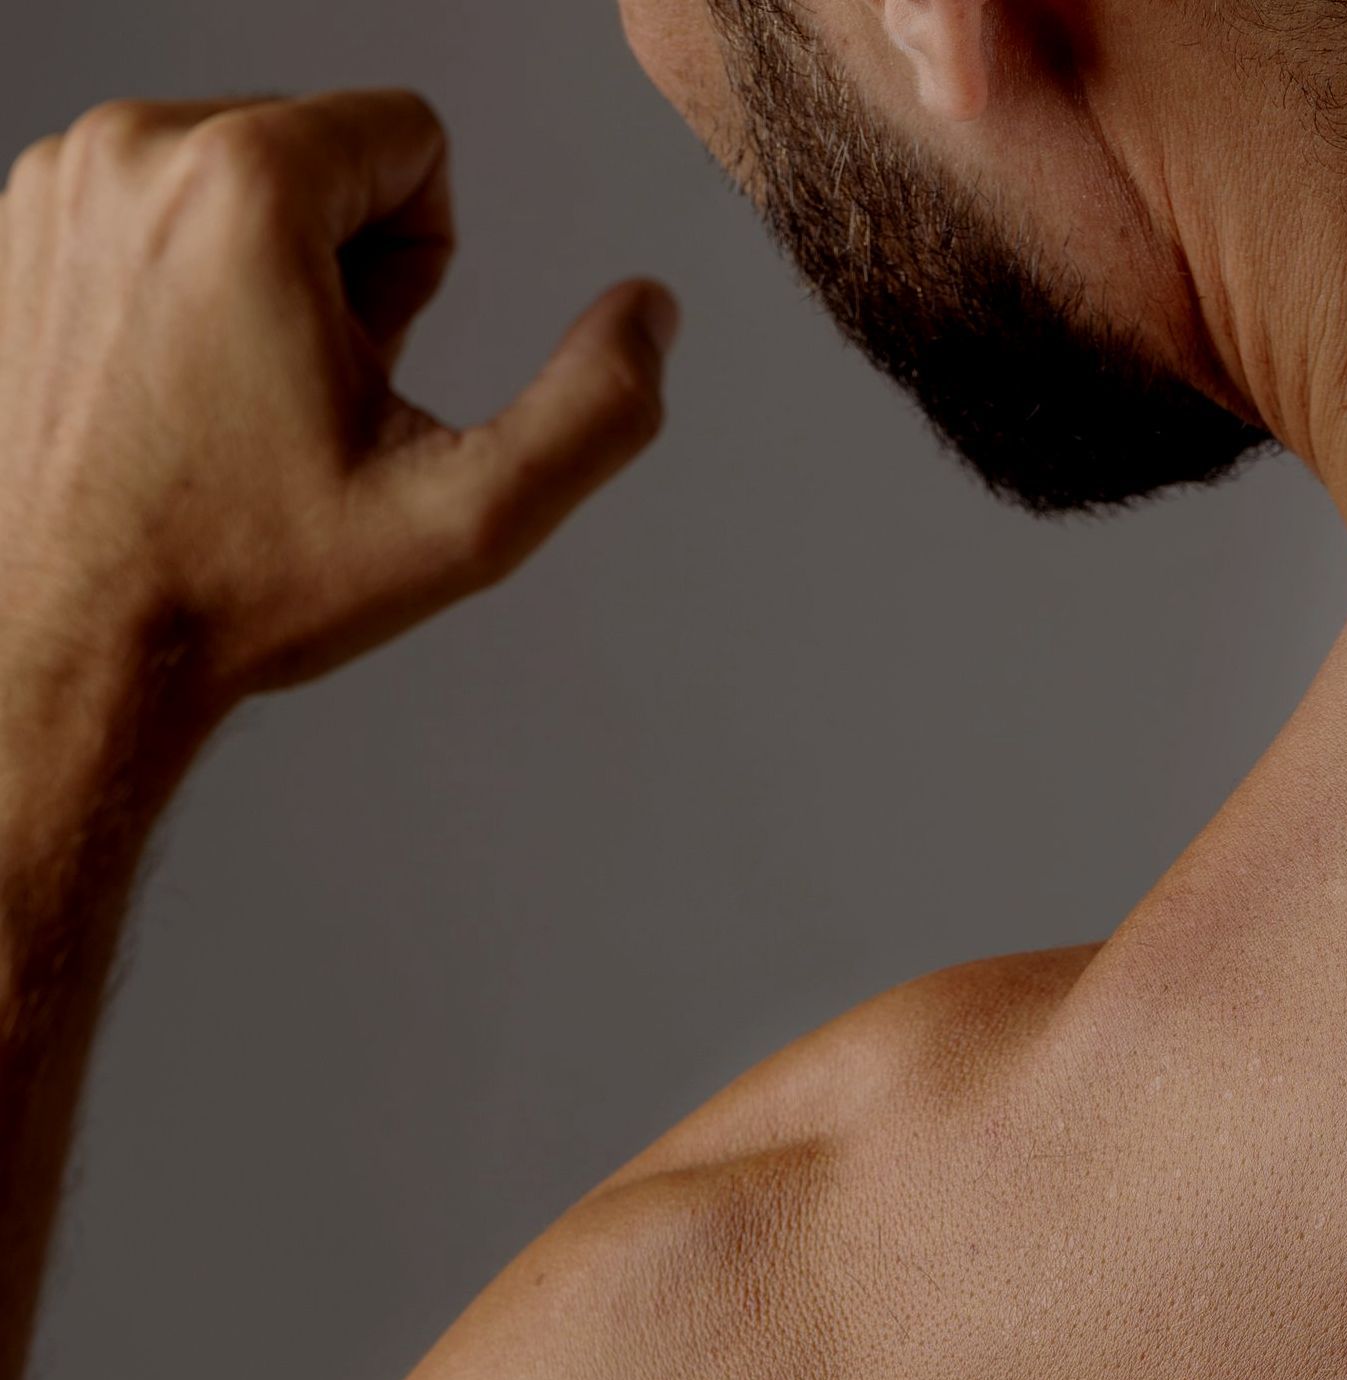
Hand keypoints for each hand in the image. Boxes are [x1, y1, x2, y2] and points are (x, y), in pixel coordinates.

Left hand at [0, 88, 678, 713]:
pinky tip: (171, 395)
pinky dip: (179, 284)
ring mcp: (60, 182)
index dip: (423, 270)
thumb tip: (653, 315)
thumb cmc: (246, 586)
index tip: (363, 374)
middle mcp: (137, 148)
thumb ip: (594, 413)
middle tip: (294, 405)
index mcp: (247, 183)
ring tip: (230, 404)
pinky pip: (153, 206)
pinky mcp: (18, 222)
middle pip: (321, 147)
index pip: (413, 136)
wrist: (74, 645)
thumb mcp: (462, 522)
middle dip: (338, 267)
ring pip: (234, 175)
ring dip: (260, 277)